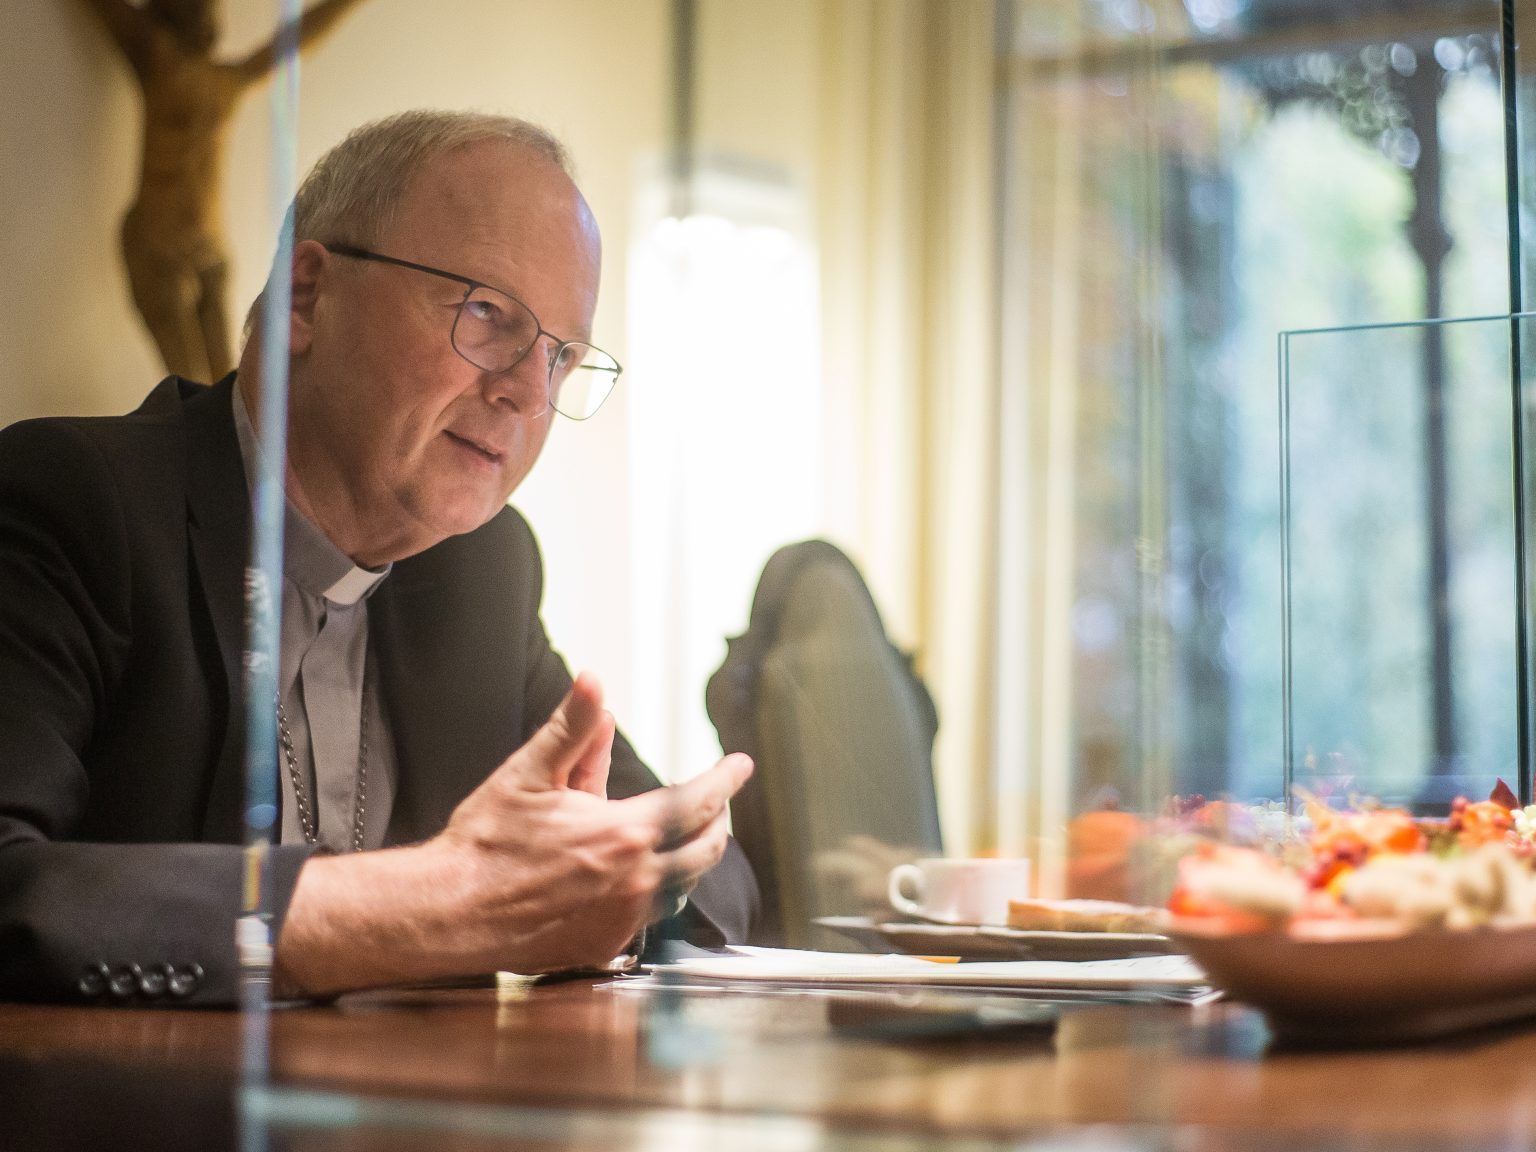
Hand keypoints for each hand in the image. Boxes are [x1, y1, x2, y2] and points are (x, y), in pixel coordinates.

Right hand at [429, 672, 751, 972]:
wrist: (451, 911)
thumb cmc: (486, 842)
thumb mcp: (529, 773)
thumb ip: (572, 728)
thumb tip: (594, 683)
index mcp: (624, 832)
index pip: (698, 801)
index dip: (725, 780)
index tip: (740, 765)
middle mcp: (636, 880)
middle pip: (707, 849)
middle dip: (719, 820)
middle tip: (719, 801)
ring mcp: (623, 918)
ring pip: (683, 886)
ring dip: (693, 858)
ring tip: (689, 837)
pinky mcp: (606, 946)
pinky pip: (651, 918)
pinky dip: (658, 893)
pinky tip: (644, 880)